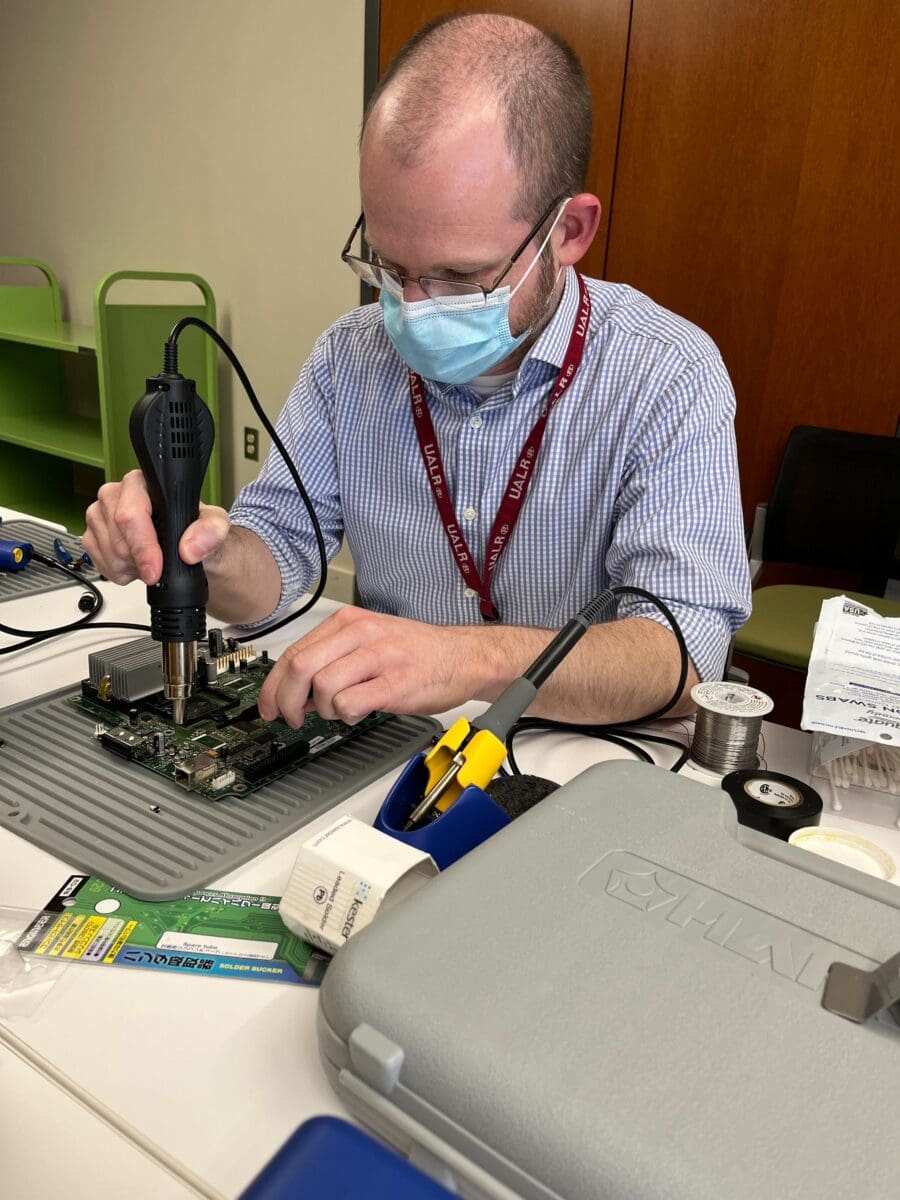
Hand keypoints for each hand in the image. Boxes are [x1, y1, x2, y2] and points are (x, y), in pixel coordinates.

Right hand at [83, 469, 230, 584]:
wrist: (188, 550)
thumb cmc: (196, 531)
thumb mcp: (216, 526)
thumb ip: (210, 532)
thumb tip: (189, 548)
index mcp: (143, 483)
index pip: (130, 514)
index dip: (143, 545)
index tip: (156, 569)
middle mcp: (116, 495)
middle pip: (118, 538)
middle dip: (139, 561)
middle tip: (159, 566)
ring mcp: (100, 515)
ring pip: (108, 553)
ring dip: (131, 567)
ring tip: (151, 561)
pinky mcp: (92, 536)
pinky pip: (99, 562)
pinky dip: (119, 572)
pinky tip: (136, 565)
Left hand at [258, 606, 483, 725]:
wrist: (465, 657)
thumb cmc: (418, 652)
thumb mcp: (370, 639)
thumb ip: (334, 656)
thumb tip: (296, 688)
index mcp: (349, 622)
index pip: (294, 652)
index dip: (274, 685)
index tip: (268, 705)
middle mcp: (361, 634)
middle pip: (301, 667)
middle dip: (286, 700)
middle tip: (291, 717)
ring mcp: (379, 657)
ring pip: (322, 686)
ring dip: (322, 709)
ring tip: (339, 711)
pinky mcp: (395, 683)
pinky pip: (350, 702)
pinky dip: (346, 714)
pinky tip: (358, 712)